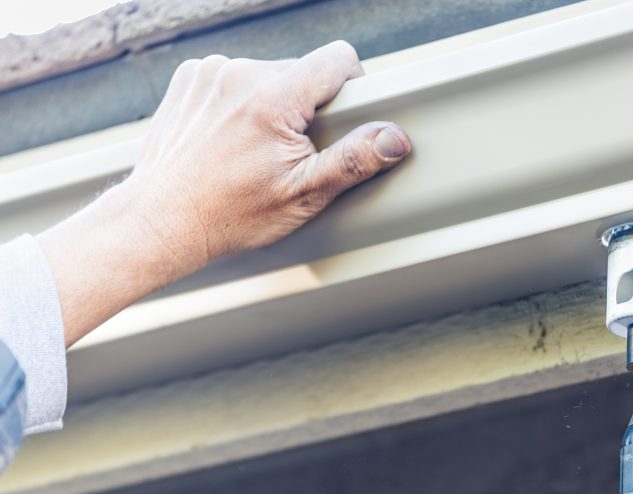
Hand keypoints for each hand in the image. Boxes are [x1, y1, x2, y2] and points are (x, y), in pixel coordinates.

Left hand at [39, 41, 411, 345]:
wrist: (161, 220)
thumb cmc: (231, 214)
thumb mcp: (304, 195)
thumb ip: (353, 161)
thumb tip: (395, 138)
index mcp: (273, 98)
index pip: (337, 58)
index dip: (352, 84)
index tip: (345, 115)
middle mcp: (239, 73)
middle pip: (301, 70)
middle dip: (307, 104)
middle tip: (293, 151)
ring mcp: (209, 72)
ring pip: (268, 74)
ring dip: (273, 102)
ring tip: (255, 148)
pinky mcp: (190, 78)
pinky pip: (234, 77)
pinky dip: (240, 101)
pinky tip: (231, 138)